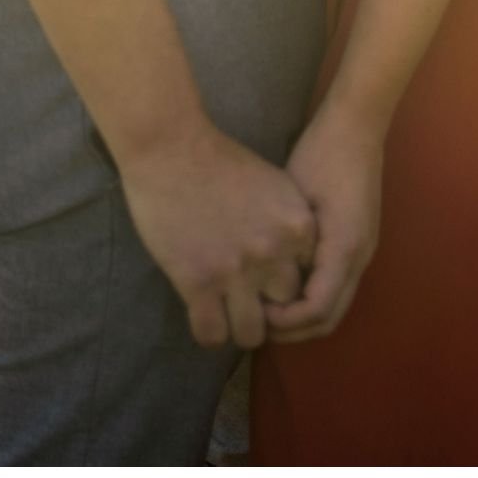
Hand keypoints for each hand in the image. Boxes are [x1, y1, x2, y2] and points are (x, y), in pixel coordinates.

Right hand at [118, 125, 317, 349]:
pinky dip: (209, 333)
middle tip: (244, 296)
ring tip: (225, 313)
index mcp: (298, 228)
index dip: (285, 281)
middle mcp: (274, 254)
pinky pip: (212, 333)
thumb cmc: (215, 157)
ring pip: (252, 333)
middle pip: (285, 307)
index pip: (309, 279)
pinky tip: (201, 315)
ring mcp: (237, 272)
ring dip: (240, 327)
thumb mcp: (272, 184)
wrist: (168, 145)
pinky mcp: (198, 282)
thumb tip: (290, 254)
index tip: (267, 277)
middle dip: (266, 305)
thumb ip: (288, 222)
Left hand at [265, 99, 383, 340]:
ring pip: (336, 304)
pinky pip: (337, 284)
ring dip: (303, 316)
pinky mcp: (358, 243)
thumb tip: (258, 274)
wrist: (355, 129)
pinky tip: (282, 285)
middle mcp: (359, 258)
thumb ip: (285, 239)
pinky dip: (312, 296)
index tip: (255, 313)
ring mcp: (362, 252)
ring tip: (265, 310)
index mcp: (344, 248)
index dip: (286, 322)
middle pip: (330, 316)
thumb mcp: (295, 197)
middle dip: (294, 329)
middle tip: (256, 324)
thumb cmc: (321, 155)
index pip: (317, 308)